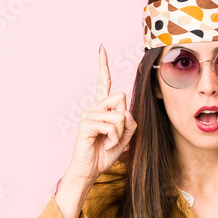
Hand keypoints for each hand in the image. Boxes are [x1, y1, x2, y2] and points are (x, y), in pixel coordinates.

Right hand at [64, 44, 137, 185]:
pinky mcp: (87, 123)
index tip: (101, 48)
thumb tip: (125, 111)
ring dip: (120, 132)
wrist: (91, 169)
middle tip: (115, 134)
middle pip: (122, 98)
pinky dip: (114, 137)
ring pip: (119, 114)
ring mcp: (89, 113)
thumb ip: (130, 121)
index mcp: (103, 107)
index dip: (103, 66)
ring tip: (109, 140)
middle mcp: (94, 106)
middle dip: (125, 119)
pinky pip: (112, 125)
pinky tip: (104, 143)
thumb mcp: (126, 136)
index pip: (105, 82)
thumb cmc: (106, 152)